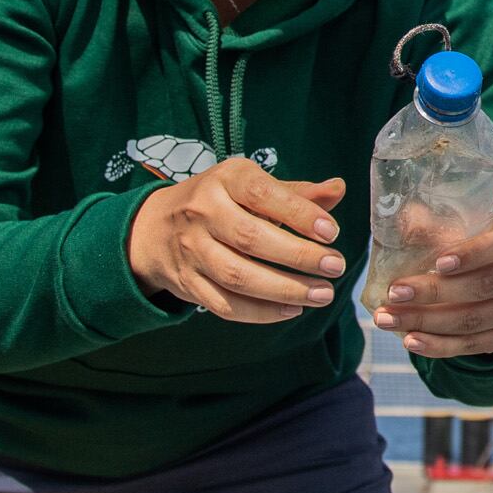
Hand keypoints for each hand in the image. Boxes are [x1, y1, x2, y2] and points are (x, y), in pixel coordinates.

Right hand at [128, 160, 348, 322]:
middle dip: (297, 256)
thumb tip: (338, 189)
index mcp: (224, 180)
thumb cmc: (219, 202)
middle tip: (335, 266)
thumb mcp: (251, 186)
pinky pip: (224, 304)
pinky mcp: (187, 283)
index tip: (331, 231)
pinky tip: (291, 309)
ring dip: (284, 289)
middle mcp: (203, 212)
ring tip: (322, 294)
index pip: (261, 195)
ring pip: (237, 276)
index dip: (298, 213)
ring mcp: (191, 250)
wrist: (154, 228)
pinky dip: (260, 312)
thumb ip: (296, 193)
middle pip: (250, 238)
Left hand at [372, 209, 492, 359]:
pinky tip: (411, 340)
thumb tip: (403, 226)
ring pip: (476, 320)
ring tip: (388, 320)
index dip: (473, 254)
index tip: (439, 263)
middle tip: (394, 293)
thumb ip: (432, 223)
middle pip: (485, 287)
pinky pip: (476, 344)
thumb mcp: (459, 221)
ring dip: (428, 323)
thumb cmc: (471, 236)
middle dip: (435, 292)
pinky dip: (440, 345)